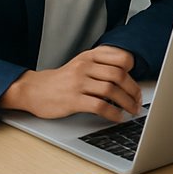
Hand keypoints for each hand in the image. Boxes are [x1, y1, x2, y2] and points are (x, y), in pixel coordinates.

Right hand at [0, 46, 141, 121]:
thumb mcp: (82, 62)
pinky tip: (117, 117)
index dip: (133, 70)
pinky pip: (99, 106)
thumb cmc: (63, 79)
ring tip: (131, 110)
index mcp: (90, 56)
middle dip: (133, 90)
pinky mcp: (72, 100)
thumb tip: (129, 77)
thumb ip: (102, 64)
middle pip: (119, 75)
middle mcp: (85, 66)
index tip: (136, 81)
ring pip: (111, 90)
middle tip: (138, 101)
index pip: (121, 57)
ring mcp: (78, 83)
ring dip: (126, 103)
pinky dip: (113, 113)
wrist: (34, 90)